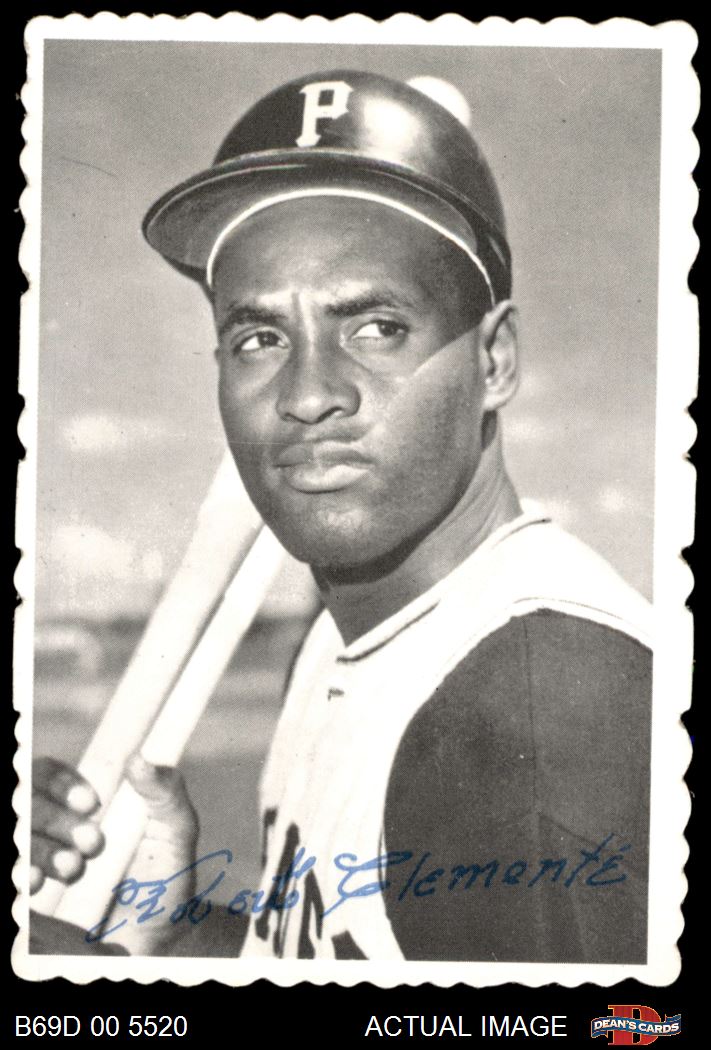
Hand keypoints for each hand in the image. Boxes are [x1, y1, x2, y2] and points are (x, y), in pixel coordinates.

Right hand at [31, 755, 199, 954]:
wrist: (156, 942)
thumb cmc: (167, 880)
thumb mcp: (176, 832)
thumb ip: (166, 793)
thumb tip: (139, 759)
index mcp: (82, 803)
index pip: (48, 773)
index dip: (59, 781)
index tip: (89, 801)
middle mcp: (52, 827)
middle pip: (27, 801)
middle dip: (54, 817)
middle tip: (92, 842)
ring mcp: (39, 859)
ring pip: (19, 835)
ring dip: (41, 847)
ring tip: (73, 868)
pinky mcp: (32, 900)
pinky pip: (17, 875)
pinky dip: (23, 872)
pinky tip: (36, 882)